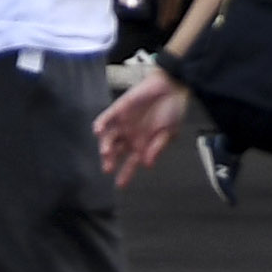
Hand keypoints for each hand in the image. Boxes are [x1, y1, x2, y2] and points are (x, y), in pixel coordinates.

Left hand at [98, 65, 189, 180]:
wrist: (172, 86)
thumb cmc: (173, 110)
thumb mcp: (170, 133)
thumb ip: (158, 147)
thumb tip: (148, 165)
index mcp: (143, 144)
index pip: (131, 162)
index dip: (125, 174)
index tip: (120, 185)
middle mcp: (130, 135)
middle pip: (116, 152)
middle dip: (110, 160)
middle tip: (108, 167)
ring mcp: (123, 122)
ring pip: (109, 137)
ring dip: (105, 145)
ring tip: (106, 152)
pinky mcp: (119, 108)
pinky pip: (106, 117)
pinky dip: (101, 124)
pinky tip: (98, 131)